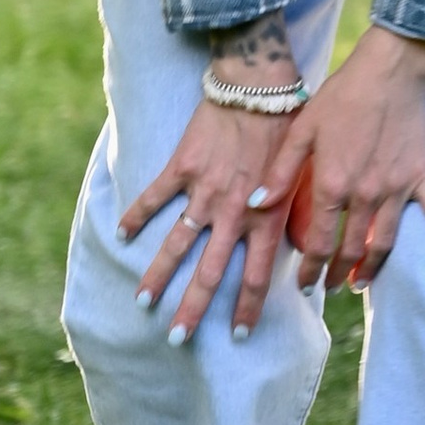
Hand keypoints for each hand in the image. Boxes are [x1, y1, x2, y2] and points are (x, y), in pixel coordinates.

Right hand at [119, 25, 301, 341]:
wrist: (260, 86)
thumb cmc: (288, 128)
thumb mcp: (302, 178)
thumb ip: (293, 215)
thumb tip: (297, 250)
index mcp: (266, 217)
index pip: (258, 277)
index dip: (248, 309)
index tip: (240, 337)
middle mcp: (234, 212)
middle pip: (210, 273)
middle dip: (193, 310)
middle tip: (179, 338)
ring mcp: (204, 191)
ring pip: (177, 244)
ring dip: (159, 276)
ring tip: (144, 303)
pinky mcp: (183, 167)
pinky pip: (154, 197)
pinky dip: (136, 216)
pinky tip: (122, 236)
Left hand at [259, 24, 424, 296]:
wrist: (388, 70)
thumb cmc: (342, 95)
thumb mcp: (302, 129)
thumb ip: (281, 171)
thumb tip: (257, 204)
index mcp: (333, 184)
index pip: (319, 242)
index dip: (310, 268)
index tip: (305, 283)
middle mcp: (366, 195)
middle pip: (351, 249)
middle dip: (336, 274)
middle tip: (328, 287)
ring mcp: (397, 189)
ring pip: (385, 243)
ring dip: (371, 269)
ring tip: (359, 284)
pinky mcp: (423, 178)